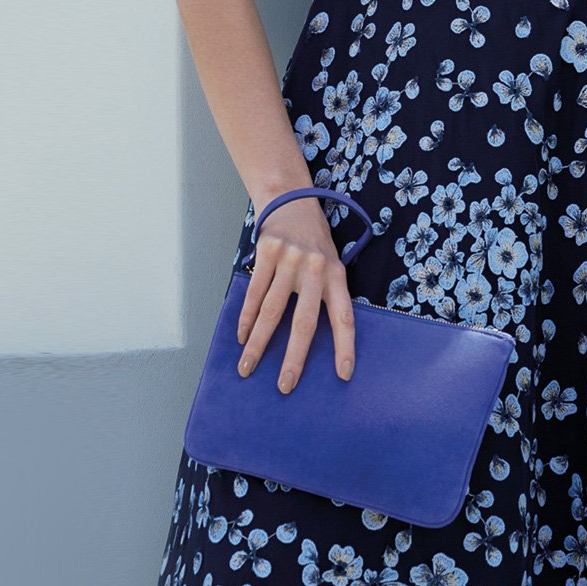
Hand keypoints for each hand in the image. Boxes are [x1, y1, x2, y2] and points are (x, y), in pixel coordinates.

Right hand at [235, 198, 355, 392]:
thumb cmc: (314, 241)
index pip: (344, 316)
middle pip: (304, 321)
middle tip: (285, 386)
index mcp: (337, 275)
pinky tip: (241, 337)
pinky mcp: (267, 252)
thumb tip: (315, 342)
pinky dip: (246, 318)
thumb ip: (326, 294)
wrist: (291, 200)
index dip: (345, 347)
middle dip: (294, 358)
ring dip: (258, 344)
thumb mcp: (330, 263)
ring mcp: (290, 259)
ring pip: (272, 311)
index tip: (343, 375)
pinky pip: (255, 293)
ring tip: (248, 367)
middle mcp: (316, 268)